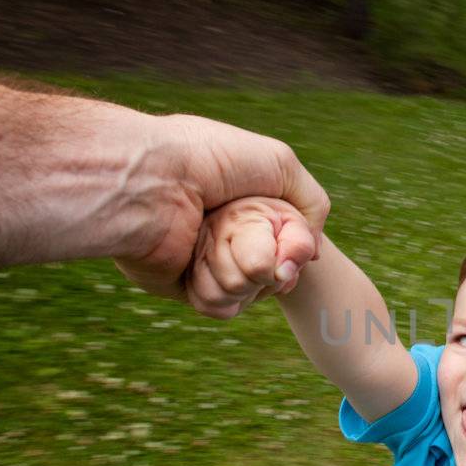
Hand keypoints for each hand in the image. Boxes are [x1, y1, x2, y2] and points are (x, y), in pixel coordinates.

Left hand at [113, 113, 327, 314]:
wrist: (153, 181)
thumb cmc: (211, 160)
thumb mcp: (281, 163)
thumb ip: (311, 203)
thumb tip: (312, 252)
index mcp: (241, 202)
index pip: (285, 239)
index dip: (297, 247)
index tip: (299, 246)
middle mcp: (224, 232)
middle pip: (274, 270)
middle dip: (277, 261)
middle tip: (268, 248)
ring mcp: (205, 261)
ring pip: (251, 290)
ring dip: (247, 270)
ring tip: (216, 236)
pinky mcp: (185, 287)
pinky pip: (223, 305)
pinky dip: (224, 288)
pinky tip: (203, 261)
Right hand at [185, 197, 315, 318]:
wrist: (256, 221)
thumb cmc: (277, 224)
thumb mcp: (296, 225)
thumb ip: (300, 244)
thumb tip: (284, 273)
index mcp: (240, 218)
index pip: (257, 265)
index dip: (276, 274)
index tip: (282, 267)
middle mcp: (209, 234)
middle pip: (236, 285)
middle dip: (260, 284)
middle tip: (266, 267)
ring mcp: (193, 254)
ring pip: (215, 298)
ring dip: (242, 295)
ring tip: (251, 275)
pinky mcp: (187, 275)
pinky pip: (207, 306)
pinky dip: (228, 304)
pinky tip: (238, 286)